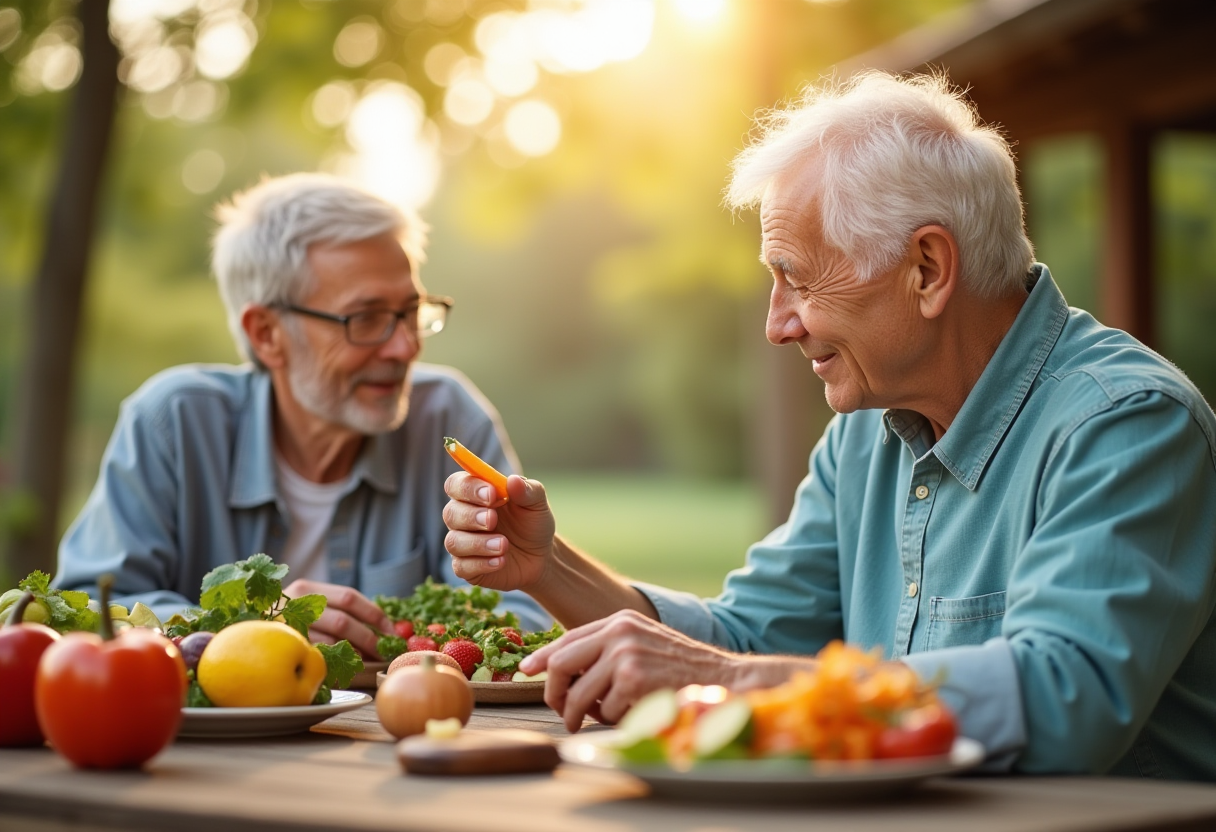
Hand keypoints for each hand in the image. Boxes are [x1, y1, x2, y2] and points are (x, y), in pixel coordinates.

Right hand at [282, 579, 392, 658]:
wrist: (241, 631)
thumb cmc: (285, 619)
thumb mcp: (306, 604)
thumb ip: (336, 608)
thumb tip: (380, 627)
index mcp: (306, 588)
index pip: (350, 598)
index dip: (375, 615)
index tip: (391, 630)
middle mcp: (295, 605)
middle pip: (344, 622)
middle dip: (370, 638)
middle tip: (384, 650)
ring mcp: (287, 629)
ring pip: (332, 642)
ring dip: (356, 653)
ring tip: (369, 659)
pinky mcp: (284, 650)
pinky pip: (318, 658)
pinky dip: (337, 663)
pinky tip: (346, 667)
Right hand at [443, 472, 554, 592]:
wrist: (540, 558)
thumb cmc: (533, 524)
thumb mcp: (537, 504)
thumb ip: (528, 490)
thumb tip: (513, 480)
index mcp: (475, 494)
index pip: (456, 484)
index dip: (468, 488)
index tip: (491, 493)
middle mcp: (463, 517)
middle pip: (450, 513)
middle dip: (471, 516)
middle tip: (492, 520)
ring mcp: (463, 543)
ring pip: (454, 541)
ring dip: (478, 543)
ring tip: (503, 545)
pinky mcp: (466, 567)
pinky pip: (461, 566)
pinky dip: (481, 564)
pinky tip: (501, 561)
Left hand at [517, 610, 753, 732]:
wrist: (723, 677)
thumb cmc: (681, 668)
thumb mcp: (643, 644)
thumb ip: (609, 650)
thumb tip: (564, 671)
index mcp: (619, 621)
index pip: (568, 638)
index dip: (544, 657)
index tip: (527, 670)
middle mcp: (619, 632)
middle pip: (562, 663)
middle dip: (555, 693)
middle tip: (562, 712)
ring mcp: (626, 654)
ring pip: (580, 694)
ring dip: (582, 715)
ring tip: (593, 721)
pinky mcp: (634, 680)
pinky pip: (607, 711)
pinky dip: (616, 720)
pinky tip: (635, 713)